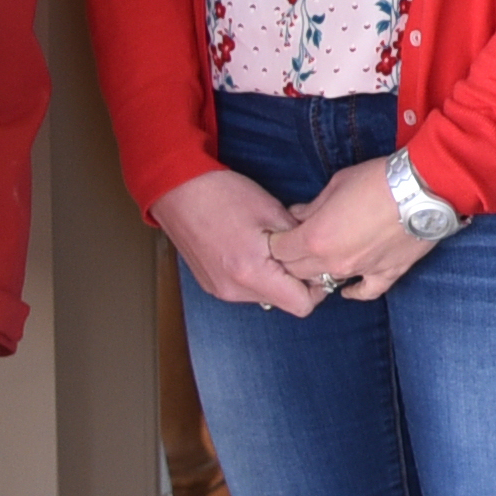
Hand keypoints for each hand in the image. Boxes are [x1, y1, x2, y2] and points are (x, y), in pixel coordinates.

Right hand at [151, 167, 325, 317]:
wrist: (178, 189)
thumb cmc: (224, 195)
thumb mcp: (273, 211)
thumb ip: (299, 242)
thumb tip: (317, 256)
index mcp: (251, 273)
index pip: (301, 305)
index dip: (317, 288)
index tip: (316, 265)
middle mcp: (234, 290)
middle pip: (283, 302)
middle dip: (295, 281)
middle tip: (296, 251)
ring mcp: (220, 290)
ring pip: (265, 296)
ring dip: (275, 278)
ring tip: (271, 246)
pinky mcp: (211, 285)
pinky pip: (246, 290)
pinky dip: (256, 275)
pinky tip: (251, 249)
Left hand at [270, 155, 443, 302]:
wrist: (422, 189)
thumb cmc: (377, 180)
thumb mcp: (336, 185)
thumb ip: (312, 207)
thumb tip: (296, 215)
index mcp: (315, 238)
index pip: (279, 251)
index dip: (275, 241)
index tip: (279, 233)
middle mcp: (333, 262)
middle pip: (297, 271)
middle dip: (291, 258)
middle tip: (295, 245)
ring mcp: (360, 271)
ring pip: (326, 282)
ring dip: (318, 273)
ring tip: (318, 260)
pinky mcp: (386, 274)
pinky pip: (364, 292)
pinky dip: (353, 292)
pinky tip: (346, 289)